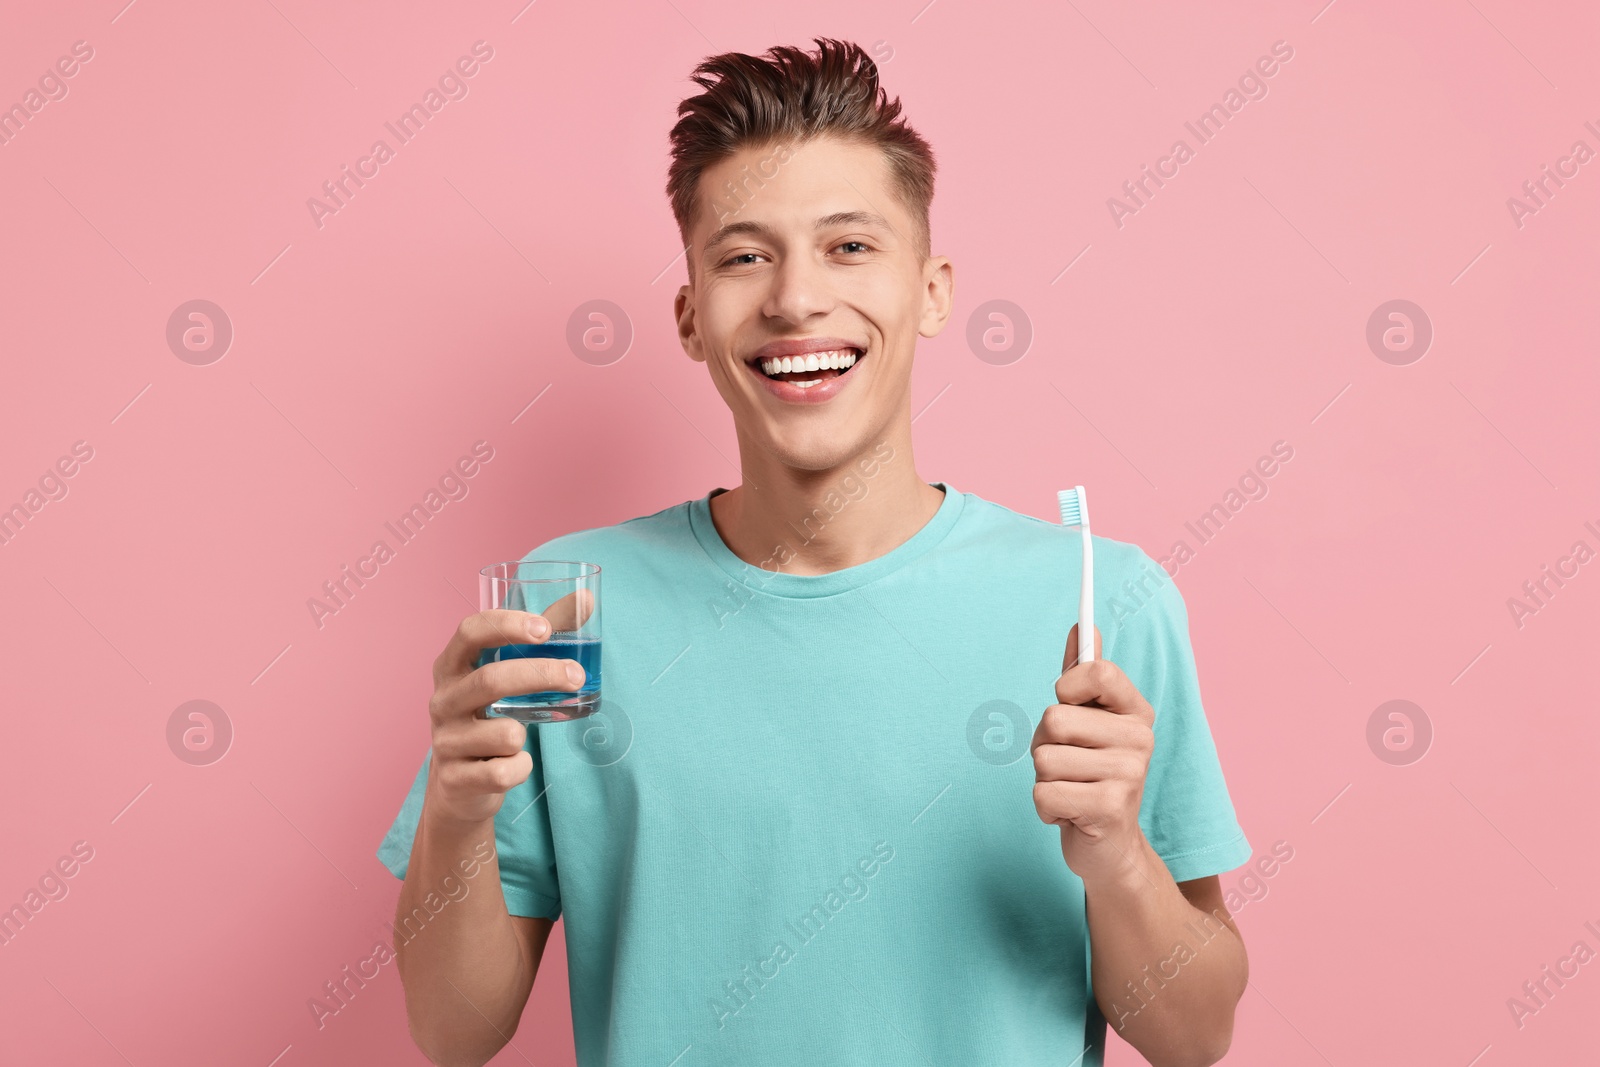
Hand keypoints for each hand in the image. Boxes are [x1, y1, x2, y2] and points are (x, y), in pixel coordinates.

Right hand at [422, 591, 592, 826]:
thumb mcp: (506, 671)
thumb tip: (587, 599)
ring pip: (505, 733)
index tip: (544, 629)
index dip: (506, 625)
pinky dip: (522, 768)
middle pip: (491, 679)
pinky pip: (505, 772)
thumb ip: (542, 635)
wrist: (458, 783)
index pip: (469, 632)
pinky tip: (513, 764)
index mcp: (451, 666)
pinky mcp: (457, 778)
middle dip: (540, 675)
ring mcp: (446, 740)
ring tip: (522, 734)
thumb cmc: (488, 713)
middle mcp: (442, 700)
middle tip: (577, 676)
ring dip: (526, 734)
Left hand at [1030, 623, 1156, 886]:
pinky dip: (1045, 809)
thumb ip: (1081, 673)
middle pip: (1053, 719)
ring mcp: (1129, 775)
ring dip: (1044, 779)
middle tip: (1067, 766)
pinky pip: (1043, 795)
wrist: (1109, 846)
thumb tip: (1083, 625)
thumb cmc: (1089, 773)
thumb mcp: (1086, 720)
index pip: (1095, 670)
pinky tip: (1070, 814)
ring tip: (1071, 790)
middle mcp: (1140, 739)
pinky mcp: (1109, 809)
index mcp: (1135, 711)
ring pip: (1043, 759)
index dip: (1067, 687)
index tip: (1069, 705)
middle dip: (1043, 746)